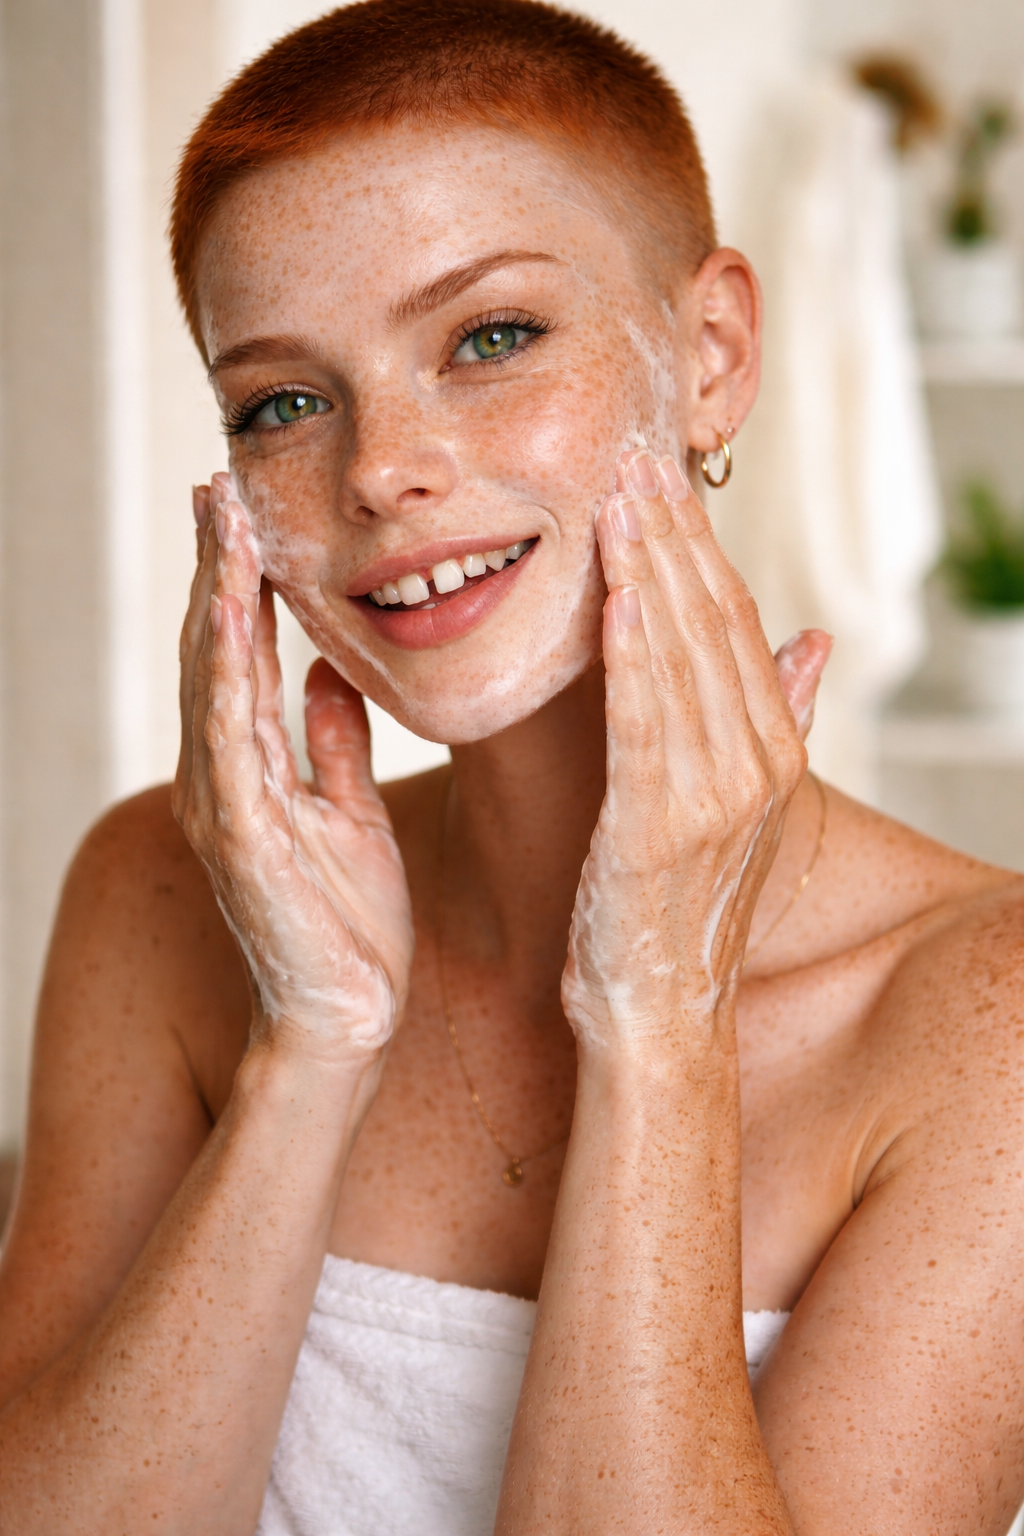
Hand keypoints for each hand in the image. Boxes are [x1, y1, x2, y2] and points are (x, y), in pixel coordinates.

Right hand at [174, 476, 413, 1062]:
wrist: (347, 1019)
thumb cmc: (348, 925)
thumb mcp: (350, 817)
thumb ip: (332, 747)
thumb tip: (325, 675)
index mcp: (253, 771)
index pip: (242, 657)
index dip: (240, 584)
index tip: (243, 512)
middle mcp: (225, 780)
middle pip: (216, 653)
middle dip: (219, 568)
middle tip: (219, 486)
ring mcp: (227, 809)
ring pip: (214, 683)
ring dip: (217, 600)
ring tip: (223, 524)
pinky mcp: (246, 840)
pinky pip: (235, 743)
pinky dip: (229, 677)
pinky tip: (230, 618)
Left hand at [561, 449, 829, 1050]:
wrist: (661, 1011)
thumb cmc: (681, 907)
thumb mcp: (741, 808)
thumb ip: (779, 718)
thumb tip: (817, 640)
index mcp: (772, 752)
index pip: (739, 624)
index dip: (701, 547)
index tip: (664, 479)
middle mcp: (754, 766)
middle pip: (714, 626)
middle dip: (674, 535)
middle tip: (635, 455)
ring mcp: (712, 798)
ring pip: (681, 659)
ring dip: (650, 571)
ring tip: (619, 496)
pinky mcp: (656, 827)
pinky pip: (644, 723)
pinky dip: (633, 654)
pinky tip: (617, 592)